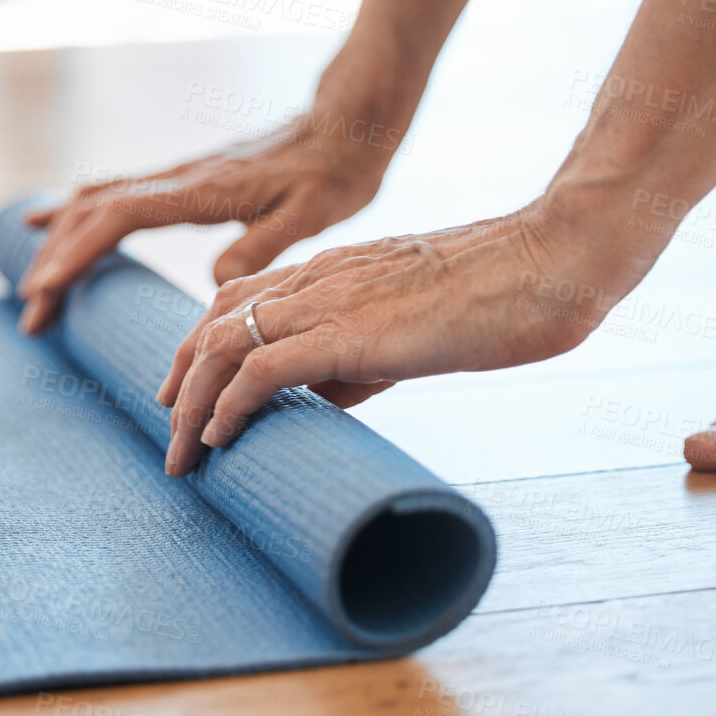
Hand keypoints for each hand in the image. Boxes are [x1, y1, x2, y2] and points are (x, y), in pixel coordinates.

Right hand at [17, 109, 399, 333]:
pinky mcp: (187, 179)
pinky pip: (116, 194)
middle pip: (94, 212)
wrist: (348, 125)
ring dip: (61, 240)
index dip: (76, 253)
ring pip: (98, 200)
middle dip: (56, 262)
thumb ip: (261, 245)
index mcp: (202, 190)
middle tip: (32, 316)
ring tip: (35, 284)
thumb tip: (213, 280)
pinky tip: (57, 224)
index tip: (44, 291)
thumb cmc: (335, 173)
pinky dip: (79, 213)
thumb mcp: (311, 215)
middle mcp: (180, 178)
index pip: (117, 218)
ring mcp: (179, 176)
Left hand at [156, 197, 651, 475]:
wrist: (549, 261)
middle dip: (181, 378)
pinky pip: (263, 367)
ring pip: (225, 343)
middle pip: (215, 320)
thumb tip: (324, 396)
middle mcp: (319, 277)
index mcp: (334, 269)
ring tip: (182, 454)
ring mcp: (332, 300)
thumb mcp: (414, 326)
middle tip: (166, 432)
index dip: (202, 345)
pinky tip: (220, 438)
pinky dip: (230, 405)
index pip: (239, 298)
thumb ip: (363, 355)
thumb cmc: (501, 294)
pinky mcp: (352, 331)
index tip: (185, 393)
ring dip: (192, 403)